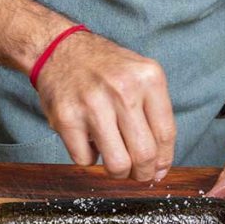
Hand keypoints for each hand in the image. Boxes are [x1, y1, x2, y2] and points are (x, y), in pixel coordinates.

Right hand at [35, 32, 176, 180]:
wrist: (59, 50)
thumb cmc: (103, 69)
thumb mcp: (139, 76)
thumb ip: (154, 114)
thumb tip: (159, 166)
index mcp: (148, 78)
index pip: (165, 135)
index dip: (163, 161)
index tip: (157, 170)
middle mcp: (123, 90)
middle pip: (144, 155)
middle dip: (142, 174)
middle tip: (136, 174)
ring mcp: (93, 105)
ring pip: (117, 164)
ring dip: (118, 173)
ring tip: (115, 163)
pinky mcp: (66, 118)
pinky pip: (85, 160)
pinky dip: (88, 158)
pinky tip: (88, 141)